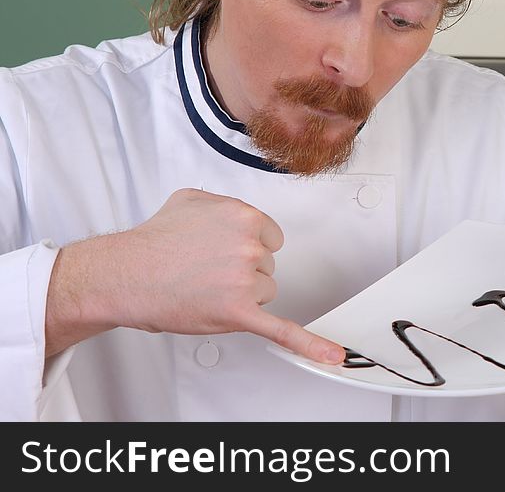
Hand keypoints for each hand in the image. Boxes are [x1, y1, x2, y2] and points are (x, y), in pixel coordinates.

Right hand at [46, 188, 343, 363]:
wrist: (125, 275)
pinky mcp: (239, 312)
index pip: (270, 239)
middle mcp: (249, 246)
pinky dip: (308, 344)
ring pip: (265, 293)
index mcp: (245, 217)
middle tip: (205, 270)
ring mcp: (245, 280)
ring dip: (240, 295)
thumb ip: (223, 202)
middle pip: (267, 267)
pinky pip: (281, 330)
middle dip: (239, 272)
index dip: (246, 249)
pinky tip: (330, 354)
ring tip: (204, 287)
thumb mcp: (190, 199)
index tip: (223, 252)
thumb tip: (234, 213)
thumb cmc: (152, 242)